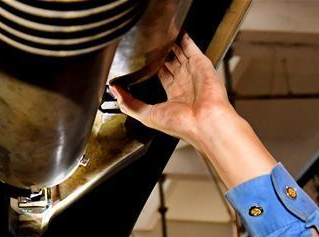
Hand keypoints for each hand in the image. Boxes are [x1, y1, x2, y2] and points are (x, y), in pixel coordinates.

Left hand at [109, 34, 233, 149]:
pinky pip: (191, 46)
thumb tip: (114, 91)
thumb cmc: (180, 124)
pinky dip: (184, 38)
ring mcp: (193, 72)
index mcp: (174, 95)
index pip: (160, 75)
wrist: (204, 122)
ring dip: (170, 43)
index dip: (150, 67)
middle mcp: (184, 82)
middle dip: (160, 53)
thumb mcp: (147, 115)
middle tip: (149, 43)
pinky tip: (176, 30)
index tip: (138, 61)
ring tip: (159, 33)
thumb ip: (129, 103)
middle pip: (170, 61)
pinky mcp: (201, 63)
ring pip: (179, 52)